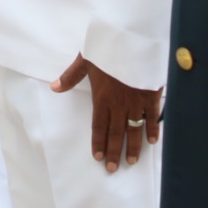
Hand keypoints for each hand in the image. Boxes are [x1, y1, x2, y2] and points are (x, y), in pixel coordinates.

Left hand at [51, 55, 161, 171]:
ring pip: (134, 129)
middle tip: (112, 168)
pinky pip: (152, 117)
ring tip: (132, 161)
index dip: (98, 143)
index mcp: (102, 97)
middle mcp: (119, 104)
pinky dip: (153, 129)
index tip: (97, 157)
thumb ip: (71, 76)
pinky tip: (152, 141)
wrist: (132, 40)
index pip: (98, 126)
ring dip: (133, 146)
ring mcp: (136, 101)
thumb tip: (54, 87)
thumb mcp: (86, 59)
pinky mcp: (151, 95)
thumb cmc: (108, 47)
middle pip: (115, 133)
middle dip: (113, 152)